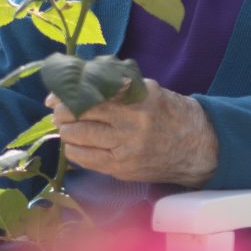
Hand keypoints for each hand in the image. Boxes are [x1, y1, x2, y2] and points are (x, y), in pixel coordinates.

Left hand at [48, 83, 218, 186]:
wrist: (196, 146)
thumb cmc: (167, 112)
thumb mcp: (147, 90)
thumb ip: (115, 85)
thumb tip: (76, 81)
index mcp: (137, 99)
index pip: (91, 93)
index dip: (67, 95)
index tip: (54, 96)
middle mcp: (132, 124)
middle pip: (81, 115)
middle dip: (62, 113)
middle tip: (56, 111)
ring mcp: (126, 149)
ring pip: (80, 138)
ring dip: (66, 131)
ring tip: (64, 127)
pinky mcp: (123, 169)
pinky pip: (87, 160)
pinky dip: (74, 150)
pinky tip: (73, 144)